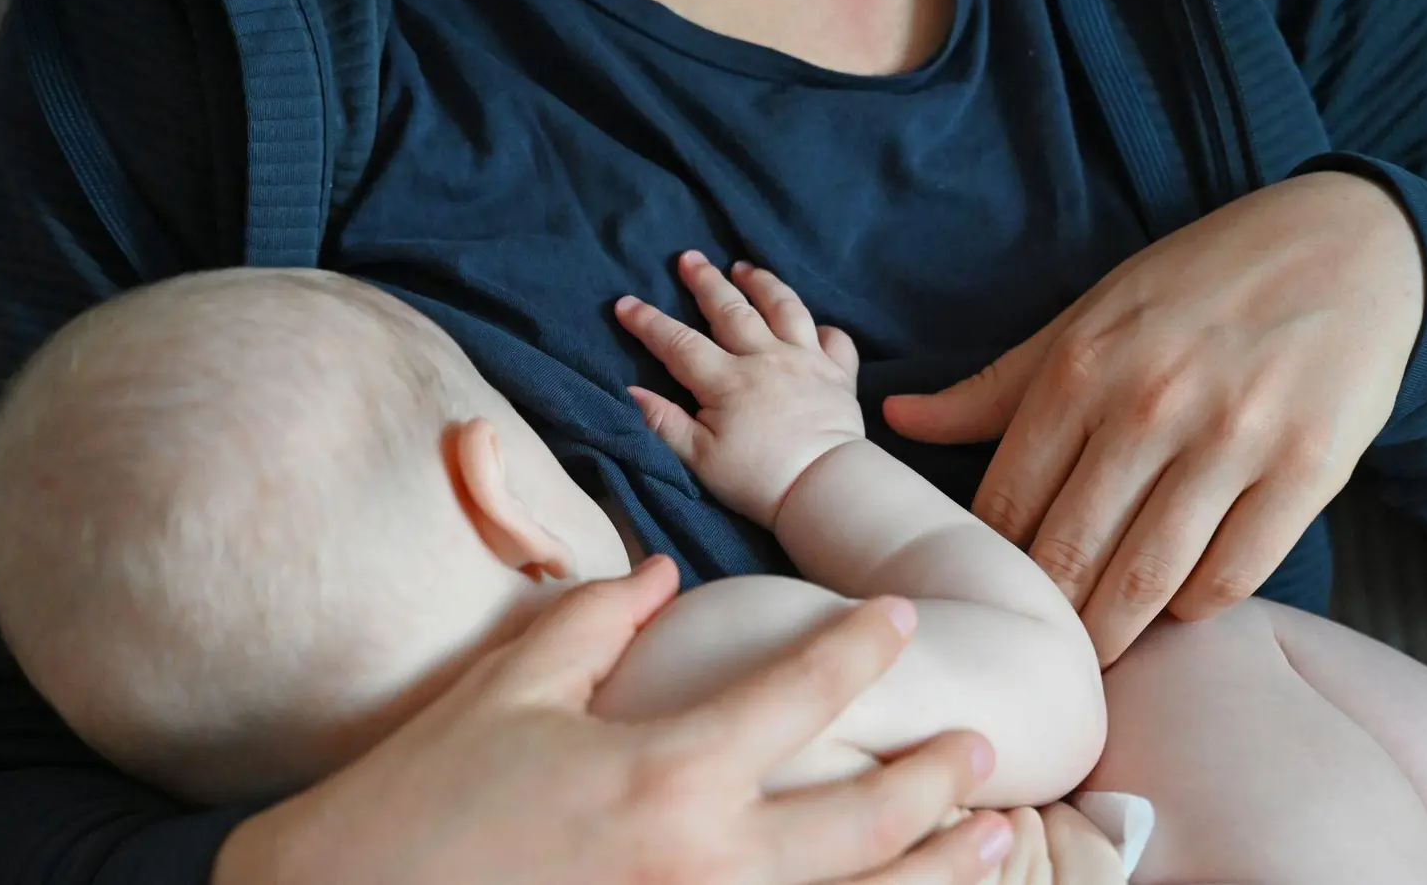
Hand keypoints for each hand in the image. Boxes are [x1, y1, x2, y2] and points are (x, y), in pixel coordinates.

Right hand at [214, 557, 1014, 884]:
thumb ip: (598, 618)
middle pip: (865, 822)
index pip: (801, 694)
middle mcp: (705, 860)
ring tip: (1001, 840)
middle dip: (938, 782)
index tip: (901, 618)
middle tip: (988, 749)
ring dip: (938, 872)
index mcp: (667, 770)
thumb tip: (658, 572)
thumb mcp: (511, 686)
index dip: (862, 649)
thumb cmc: (425, 796)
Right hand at [616, 251, 863, 527]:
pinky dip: (824, 328)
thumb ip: (664, 422)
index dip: (648, 322)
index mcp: (727, 380)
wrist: (825, 489)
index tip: (625, 303)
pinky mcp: (839, 375)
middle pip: (730, 309)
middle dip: (705, 281)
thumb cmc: (758, 479)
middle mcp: (766, 358)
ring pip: (784, 307)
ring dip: (762, 284)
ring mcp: (806, 361)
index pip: (678, 343)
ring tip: (745, 268)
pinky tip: (813, 324)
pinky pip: (835, 339)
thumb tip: (631, 390)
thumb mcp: (699, 459)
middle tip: (689, 257)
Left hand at [885, 172, 1424, 664]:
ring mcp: (1230, 440)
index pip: (1005, 504)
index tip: (986, 597)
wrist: (1343, 239)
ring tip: (1095, 657)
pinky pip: (1232, 574)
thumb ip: (994, 387)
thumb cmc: (1197, 283)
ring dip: (1114, 632)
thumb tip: (897, 417)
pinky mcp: (1308, 469)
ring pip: (1146, 580)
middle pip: (1068, 554)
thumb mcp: (1085, 318)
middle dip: (1045, 616)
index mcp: (1078, 371)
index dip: (989, 565)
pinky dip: (1196, 608)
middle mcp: (1147, 408)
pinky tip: (1177, 609)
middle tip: (1032, 650)